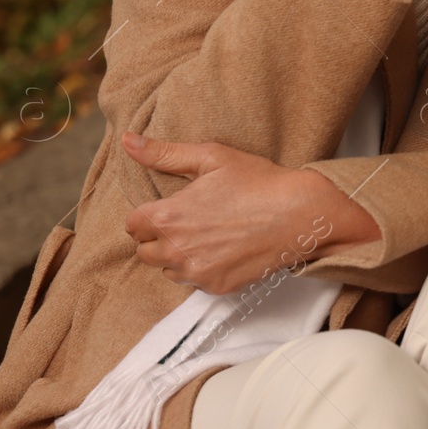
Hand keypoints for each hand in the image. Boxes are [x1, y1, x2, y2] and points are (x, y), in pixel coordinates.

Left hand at [120, 133, 374, 294]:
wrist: (301, 214)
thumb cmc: (258, 181)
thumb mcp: (212, 157)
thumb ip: (164, 153)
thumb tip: (127, 141)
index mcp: (168, 217)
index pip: (133, 226)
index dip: (150, 215)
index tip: (173, 208)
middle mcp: (175, 250)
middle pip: (145, 251)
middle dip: (161, 237)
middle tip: (191, 221)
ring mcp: (196, 272)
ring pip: (167, 269)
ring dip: (178, 256)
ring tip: (208, 235)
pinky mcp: (215, 287)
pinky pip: (193, 283)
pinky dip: (202, 269)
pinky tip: (224, 250)